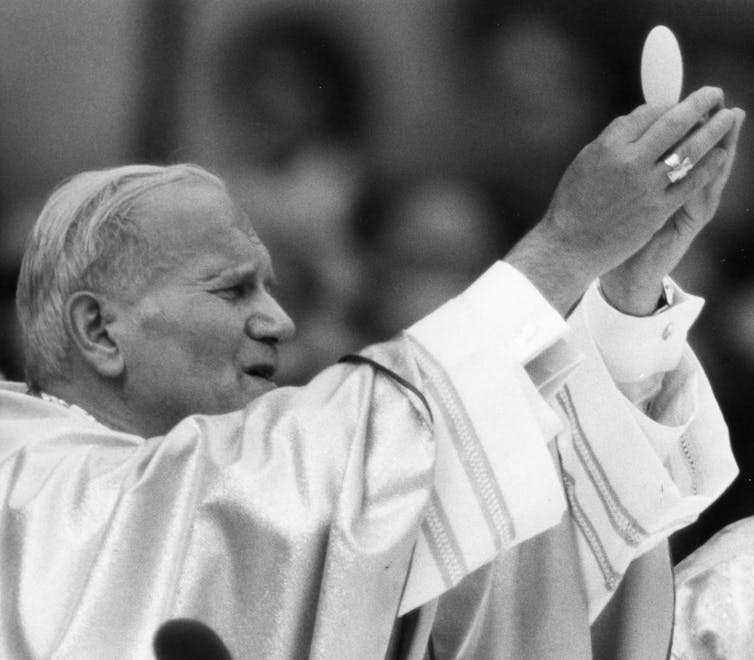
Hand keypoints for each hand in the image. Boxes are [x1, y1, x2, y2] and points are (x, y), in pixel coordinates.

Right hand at [506, 87, 738, 314]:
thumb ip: (613, 141)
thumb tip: (641, 123)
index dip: (667, 105)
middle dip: (700, 103)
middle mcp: (630, 161)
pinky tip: (721, 155)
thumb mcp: (585, 162)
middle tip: (715, 93)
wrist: (570, 245)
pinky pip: (691, 183)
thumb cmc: (573, 204)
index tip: (676, 105)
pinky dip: (709, 166)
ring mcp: (646, 186)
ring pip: (689, 150)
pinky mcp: (657, 209)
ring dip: (714, 130)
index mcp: (608, 146)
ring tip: (728, 117)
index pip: (648, 113)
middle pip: (674, 123)